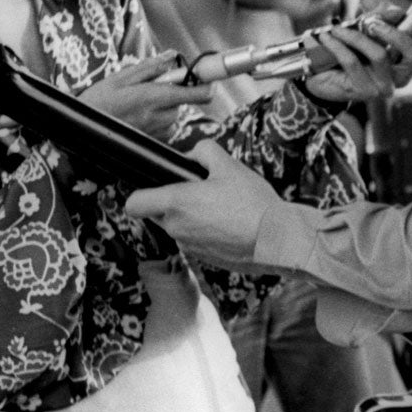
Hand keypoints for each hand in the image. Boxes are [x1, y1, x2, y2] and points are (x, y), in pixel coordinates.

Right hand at [81, 53, 202, 137]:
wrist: (84, 134)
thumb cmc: (99, 103)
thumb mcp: (120, 78)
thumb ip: (151, 67)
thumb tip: (173, 55)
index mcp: (157, 97)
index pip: (200, 93)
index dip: (207, 83)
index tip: (206, 75)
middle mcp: (164, 116)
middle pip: (183, 99)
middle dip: (171, 91)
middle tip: (147, 88)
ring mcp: (162, 131)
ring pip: (173, 111)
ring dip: (161, 105)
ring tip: (135, 105)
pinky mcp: (158, 141)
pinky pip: (165, 124)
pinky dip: (155, 118)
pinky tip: (135, 117)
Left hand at [124, 141, 280, 269]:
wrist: (277, 240)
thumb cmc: (253, 203)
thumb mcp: (229, 165)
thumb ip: (203, 151)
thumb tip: (192, 155)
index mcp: (175, 203)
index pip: (133, 204)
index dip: (140, 194)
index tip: (155, 188)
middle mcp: (176, 228)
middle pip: (158, 214)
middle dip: (173, 202)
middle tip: (202, 192)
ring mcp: (190, 247)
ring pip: (179, 228)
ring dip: (191, 218)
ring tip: (222, 208)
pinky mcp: (205, 259)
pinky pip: (196, 241)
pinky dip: (207, 232)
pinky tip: (231, 225)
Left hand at [300, 21, 411, 105]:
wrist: (319, 75)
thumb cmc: (345, 52)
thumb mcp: (362, 29)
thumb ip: (380, 18)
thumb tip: (396, 12)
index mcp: (404, 59)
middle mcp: (400, 75)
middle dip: (394, 33)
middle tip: (372, 22)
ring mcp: (385, 86)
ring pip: (381, 55)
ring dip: (356, 36)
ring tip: (337, 29)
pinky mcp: (366, 92)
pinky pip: (354, 62)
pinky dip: (338, 45)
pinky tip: (327, 38)